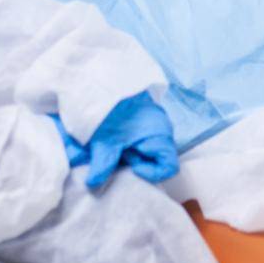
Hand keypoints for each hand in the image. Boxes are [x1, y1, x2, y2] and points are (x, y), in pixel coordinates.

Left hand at [49, 92, 180, 190]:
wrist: (106, 77)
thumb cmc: (111, 109)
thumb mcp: (105, 140)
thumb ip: (102, 165)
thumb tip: (94, 185)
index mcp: (160, 136)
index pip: (169, 167)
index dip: (151, 173)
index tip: (131, 166)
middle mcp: (162, 131)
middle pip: (158, 159)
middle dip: (137, 163)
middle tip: (118, 158)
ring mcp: (154, 124)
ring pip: (149, 149)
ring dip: (131, 153)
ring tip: (113, 146)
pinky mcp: (145, 118)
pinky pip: (143, 139)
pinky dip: (129, 143)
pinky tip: (114, 138)